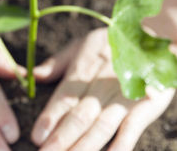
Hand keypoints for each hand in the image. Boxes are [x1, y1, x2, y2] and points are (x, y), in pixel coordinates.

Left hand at [31, 28, 174, 150]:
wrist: (146, 37)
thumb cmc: (106, 44)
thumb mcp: (79, 46)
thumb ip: (55, 63)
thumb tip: (30, 74)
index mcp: (82, 70)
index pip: (64, 98)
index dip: (50, 118)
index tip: (36, 137)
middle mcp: (100, 86)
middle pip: (80, 116)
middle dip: (62, 138)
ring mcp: (122, 97)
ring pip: (101, 126)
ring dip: (84, 146)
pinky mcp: (142, 105)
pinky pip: (131, 128)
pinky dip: (120, 144)